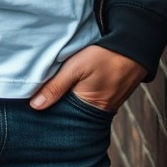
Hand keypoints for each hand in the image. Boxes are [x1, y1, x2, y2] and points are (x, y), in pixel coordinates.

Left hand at [30, 45, 146, 113]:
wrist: (134, 48)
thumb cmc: (105, 56)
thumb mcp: (76, 68)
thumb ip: (55, 86)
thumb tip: (35, 106)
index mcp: (88, 109)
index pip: (62, 119)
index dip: (49, 112)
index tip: (32, 107)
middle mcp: (99, 114)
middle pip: (71, 116)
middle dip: (57, 110)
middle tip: (41, 99)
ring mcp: (107, 106)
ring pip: (80, 109)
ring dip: (69, 102)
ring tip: (54, 93)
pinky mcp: (111, 98)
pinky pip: (90, 103)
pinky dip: (80, 97)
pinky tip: (72, 89)